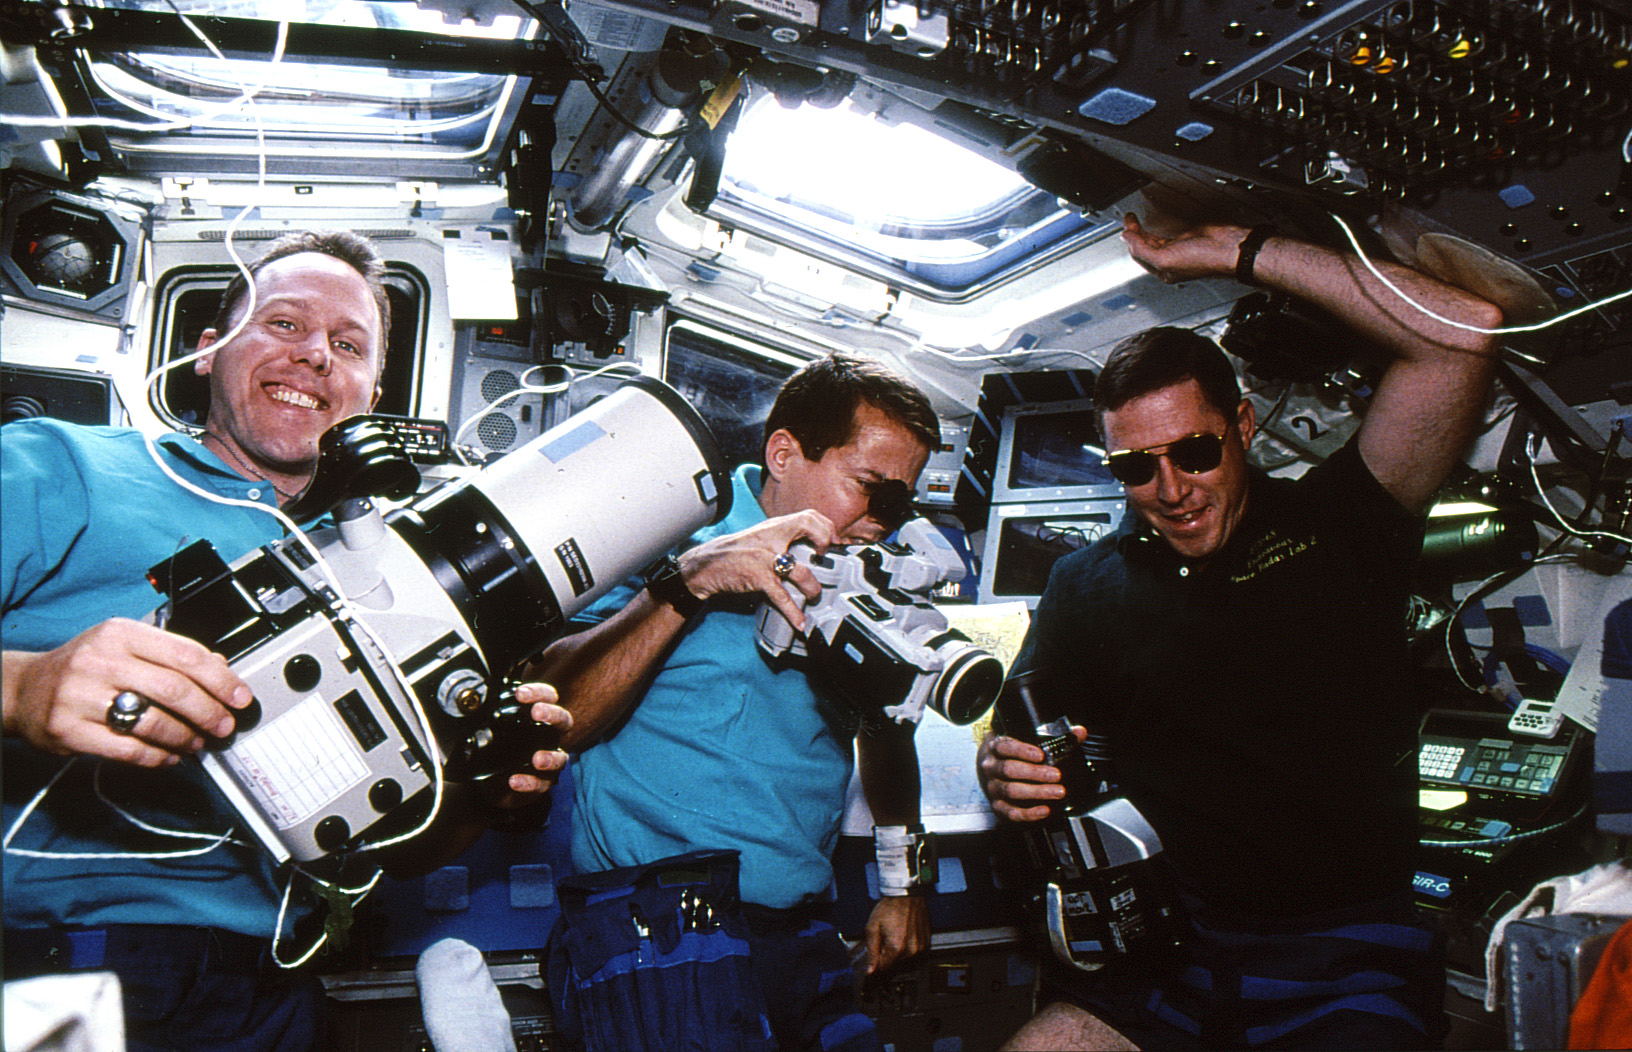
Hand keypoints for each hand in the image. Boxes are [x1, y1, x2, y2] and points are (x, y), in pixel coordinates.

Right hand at [2, 618, 252, 767]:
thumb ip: (171, 655)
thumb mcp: (125, 646)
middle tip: (225, 726)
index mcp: (120, 633)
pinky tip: (169, 756)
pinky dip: (157, 757)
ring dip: (186, 737)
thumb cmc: (85, 666)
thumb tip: (222, 669)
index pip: (186, 654)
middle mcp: (100, 660)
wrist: (24, 689)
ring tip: (198, 743)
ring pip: (153, 722)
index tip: (240, 697)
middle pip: (174, 689)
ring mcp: (81, 696)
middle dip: (209, 712)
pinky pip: (128, 749)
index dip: (221, 679)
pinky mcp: (69, 730)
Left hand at [488, 682, 570, 805]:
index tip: (519, 694)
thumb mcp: (492, 730)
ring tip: (537, 759)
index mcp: (541, 718)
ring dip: (550, 757)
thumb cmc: (499, 749)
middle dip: (552, 714)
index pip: (548, 698)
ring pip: (560, 758)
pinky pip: (542, 784)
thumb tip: (471, 705)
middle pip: (563, 721)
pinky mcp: (542, 783)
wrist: (494, 781)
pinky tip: (514, 781)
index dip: (538, 692)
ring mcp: (550, 761)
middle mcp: (550, 737)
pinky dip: (529, 782)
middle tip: (536, 712)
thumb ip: (488, 718)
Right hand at [676, 510, 840, 630]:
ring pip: (801, 570)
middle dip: (825, 541)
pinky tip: (800, 622)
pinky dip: (793, 612)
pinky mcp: (759, 578)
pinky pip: (782, 596)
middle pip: (808, 526)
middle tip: (826, 558)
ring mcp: (766, 558)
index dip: (825, 527)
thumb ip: (782, 539)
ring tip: (815, 596)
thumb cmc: (735, 552)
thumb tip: (808, 547)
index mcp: (774, 527)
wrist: (706, 564)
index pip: (808, 515)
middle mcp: (772, 538)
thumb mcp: (760, 537)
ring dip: (813, 587)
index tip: (832, 541)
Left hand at [862, 896, 928, 975]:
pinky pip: (914, 953)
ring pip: (904, 959)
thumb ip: (871, 950)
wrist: (907, 895)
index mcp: (896, 947)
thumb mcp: (873, 927)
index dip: (876, 962)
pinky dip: (908, 947)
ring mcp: (920, 947)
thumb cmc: (890, 907)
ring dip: (898, 952)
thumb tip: (870, 970)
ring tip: (896, 934)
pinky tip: (905, 934)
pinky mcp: (926, 943)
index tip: (875, 954)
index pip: (883, 968)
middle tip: (885, 938)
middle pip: (894, 964)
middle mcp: (911, 950)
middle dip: (887, 955)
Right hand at [976, 726, 1084, 821]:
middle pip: (1009, 769)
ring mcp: (993, 787)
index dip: (1022, 750)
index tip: (1041, 755)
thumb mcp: (1026, 740)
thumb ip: (1054, 736)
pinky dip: (1028, 813)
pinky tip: (1044, 810)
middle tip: (1056, 775)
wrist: (992, 770)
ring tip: (1057, 792)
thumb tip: (1079, 732)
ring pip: (1011, 791)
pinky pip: (1010, 812)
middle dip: (1034, 773)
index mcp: (996, 747)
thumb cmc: (1013, 753)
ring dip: (1036, 792)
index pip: (1005, 746)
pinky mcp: (997, 806)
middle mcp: (991, 767)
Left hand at [1121, 213, 1248, 284]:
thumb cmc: (1203, 260)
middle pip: (1145, 246)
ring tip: (1134, 220)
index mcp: (1164, 271)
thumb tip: (1127, 238)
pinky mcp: (1187, 237)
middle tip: (1129, 220)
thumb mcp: (1165, 259)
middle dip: (1135, 234)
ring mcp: (1179, 248)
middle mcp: (1170, 261)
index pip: (1139, 255)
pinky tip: (1151, 223)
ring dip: (1143, 230)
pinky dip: (1156, 227)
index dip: (1131, 241)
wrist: (1227, 248)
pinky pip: (1166, 232)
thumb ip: (1143, 249)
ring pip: (1154, 239)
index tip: (1126, 228)